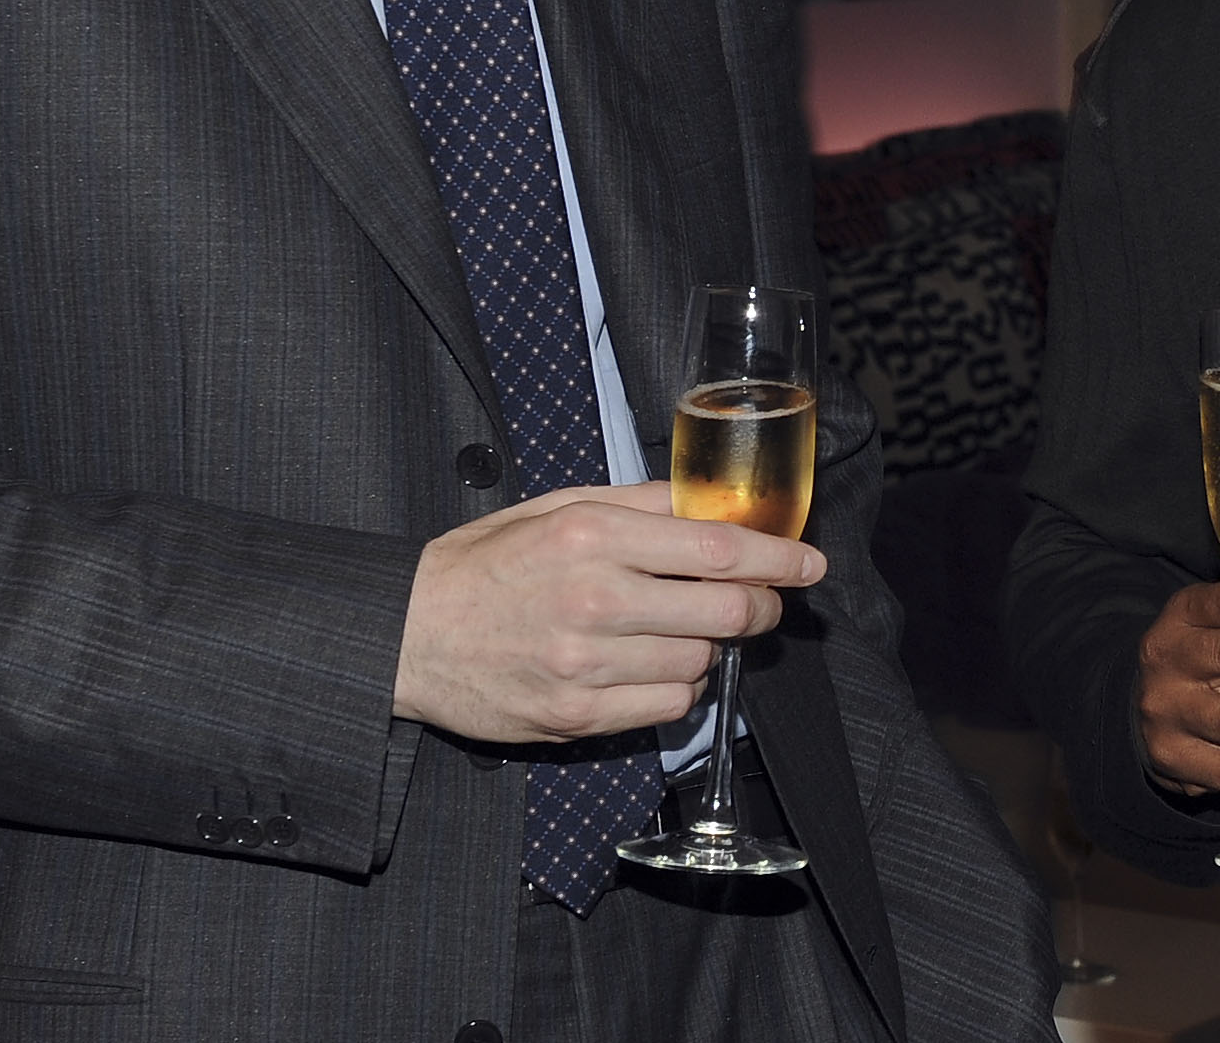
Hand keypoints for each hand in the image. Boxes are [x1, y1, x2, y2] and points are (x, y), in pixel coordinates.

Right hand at [392, 481, 824, 743]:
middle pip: (723, 612)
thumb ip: (638, 503)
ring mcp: (585, 664)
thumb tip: (710, 504)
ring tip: (680, 632)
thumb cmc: (485, 564)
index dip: (776, 557)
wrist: (410, 633)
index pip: (715, 548)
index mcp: (592, 537)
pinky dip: (678, 689)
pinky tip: (655, 668)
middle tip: (764, 602)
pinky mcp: (576, 716)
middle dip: (761, 607)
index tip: (810, 563)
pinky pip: (667, 708)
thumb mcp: (557, 507)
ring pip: (700, 663)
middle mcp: (595, 599)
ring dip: (709, 648)